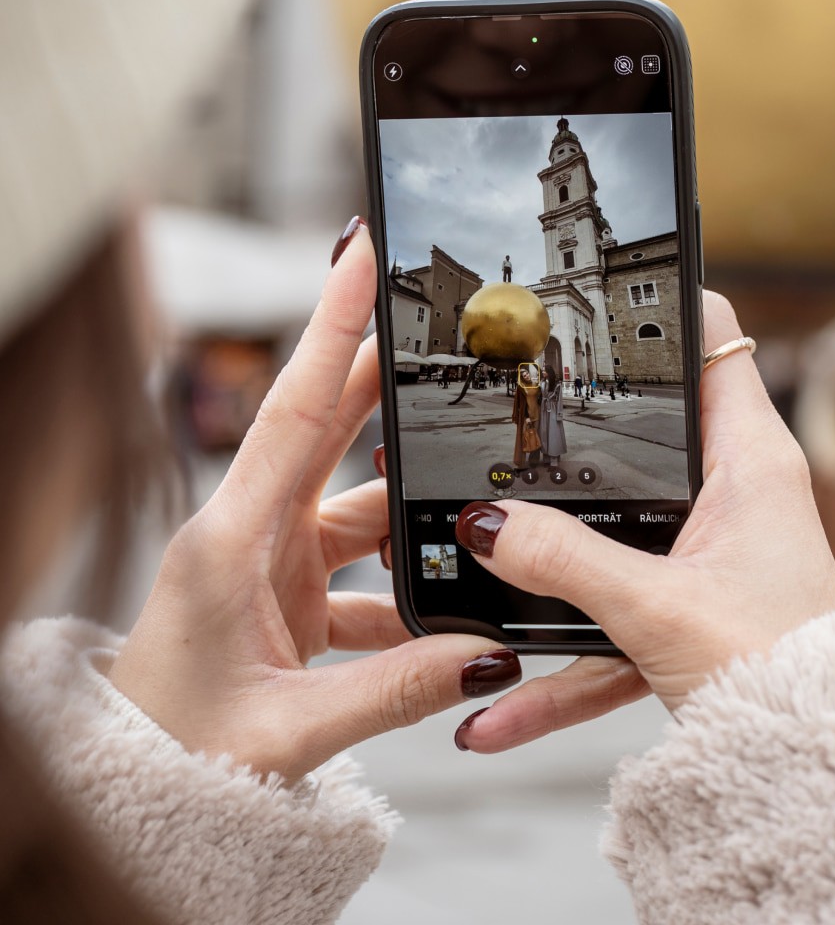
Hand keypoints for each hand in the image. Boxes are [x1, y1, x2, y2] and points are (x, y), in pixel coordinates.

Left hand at [109, 219, 520, 781]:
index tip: (359, 252)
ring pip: (356, 504)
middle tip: (438, 326)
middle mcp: (247, 534)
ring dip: (408, 514)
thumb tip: (487, 655)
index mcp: (229, 542)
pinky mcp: (284, 591)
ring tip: (469, 522)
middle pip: (329, 431)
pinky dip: (400, 591)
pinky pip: (359, 572)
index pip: (292, 412)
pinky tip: (436, 625)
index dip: (330, 327)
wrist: (134, 796)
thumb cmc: (176, 755)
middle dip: (383, 377)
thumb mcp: (290, 729)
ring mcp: (267, 561)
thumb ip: (397, 689)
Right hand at [450, 290, 834, 751]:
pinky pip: (615, 616)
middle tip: (500, 409)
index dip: (665, 303)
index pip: (715, 340)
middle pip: (645, 429)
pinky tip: (501, 712)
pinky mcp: (692, 607)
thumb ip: (567, 562)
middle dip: (573, 430)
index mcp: (752, 459)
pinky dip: (564, 662)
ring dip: (550, 569)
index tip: (599, 284)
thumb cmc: (785, 681)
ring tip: (473, 570)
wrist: (824, 772)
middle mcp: (736, 491)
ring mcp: (711, 550)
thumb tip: (486, 524)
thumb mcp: (659, 610)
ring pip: (615, 532)